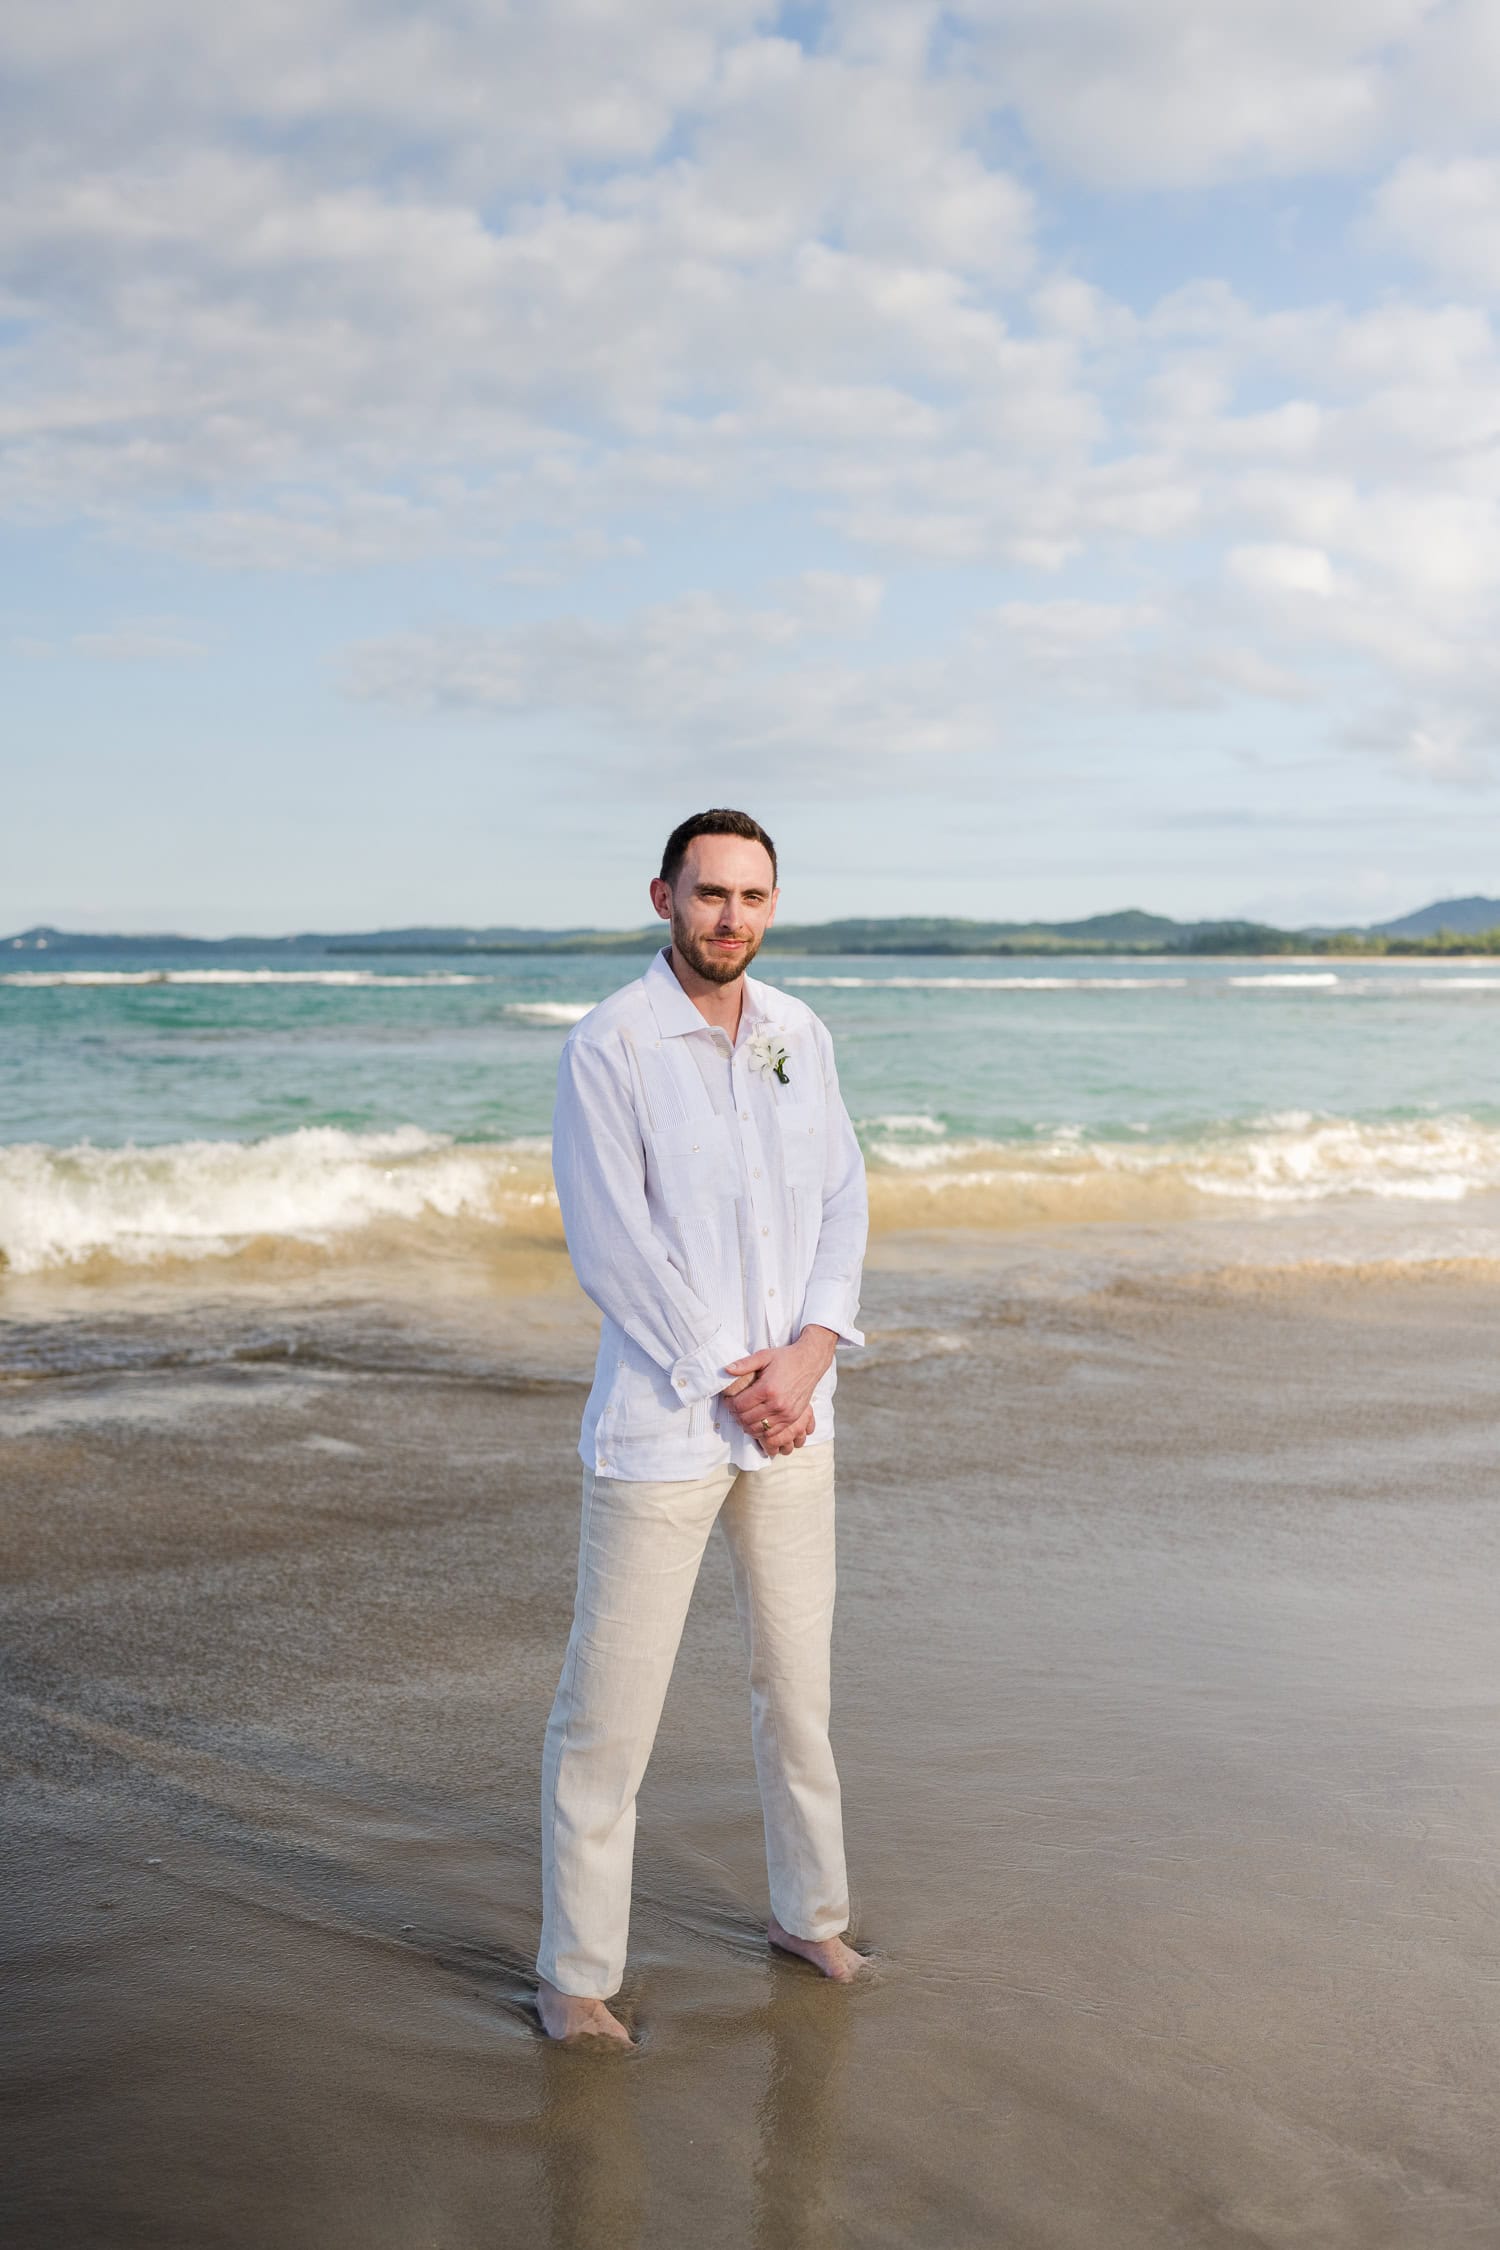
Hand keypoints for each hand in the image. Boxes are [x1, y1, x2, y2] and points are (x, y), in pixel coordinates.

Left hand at [721, 1327, 836, 1450]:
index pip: (740, 1405)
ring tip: (743, 1417)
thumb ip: (744, 1364)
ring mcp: (786, 1413)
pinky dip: (761, 1431)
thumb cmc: (786, 1358)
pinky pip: (772, 1433)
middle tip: (734, 1409)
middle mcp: (777, 1404)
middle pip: (747, 1420)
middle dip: (736, 1416)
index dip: (729, 1405)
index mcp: (767, 1389)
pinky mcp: (792, 1418)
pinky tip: (757, 1423)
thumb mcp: (764, 1356)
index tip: (728, 1401)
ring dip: (747, 1426)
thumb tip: (726, 1370)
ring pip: (758, 1429)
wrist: (810, 1362)